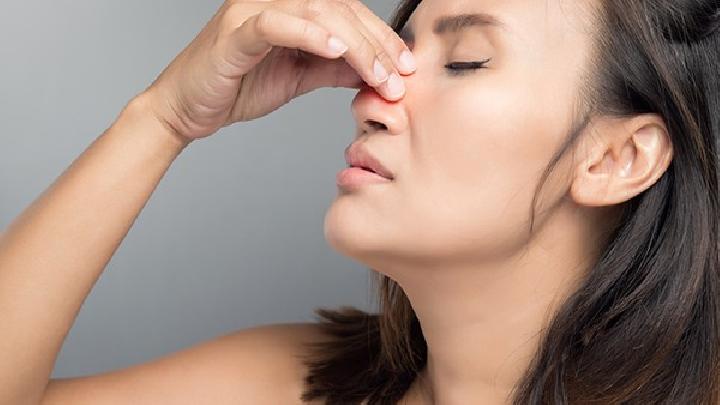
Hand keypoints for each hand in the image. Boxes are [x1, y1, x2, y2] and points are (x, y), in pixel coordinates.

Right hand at [141, 0, 415, 141]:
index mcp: (290, 8)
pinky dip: (308, 34)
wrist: (186, 109)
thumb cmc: (236, 87)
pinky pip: (276, 24)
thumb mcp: (298, 77)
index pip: (346, 10)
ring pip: (316, 12)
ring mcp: (251, 11)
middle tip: (400, 77)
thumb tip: (372, 72)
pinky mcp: (234, 32)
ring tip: (379, 75)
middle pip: (338, 8)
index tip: (406, 66)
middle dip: (376, 44)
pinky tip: (336, 51)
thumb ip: (333, 69)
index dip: (380, 36)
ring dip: (354, 45)